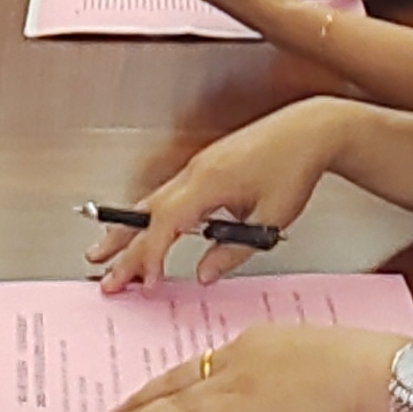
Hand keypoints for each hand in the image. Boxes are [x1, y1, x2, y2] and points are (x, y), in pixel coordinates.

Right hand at [92, 101, 345, 286]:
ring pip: (151, 201)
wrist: (309, 130)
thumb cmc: (294, 167)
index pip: (166, 223)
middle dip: (123, 246)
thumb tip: (204, 274)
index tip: (146, 281)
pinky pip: (166, 194)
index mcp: (209, 182)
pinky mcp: (203, 166)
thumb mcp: (271, 220)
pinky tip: (141, 229)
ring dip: (127, 228)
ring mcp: (197, 167)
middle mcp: (195, 171)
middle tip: (104, 274)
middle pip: (147, 212)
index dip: (152, 254)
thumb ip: (234, 251)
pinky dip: (148, 215)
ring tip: (103, 251)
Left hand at [109, 322, 404, 411]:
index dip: (181, 380)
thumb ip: (294, 378)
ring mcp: (236, 378)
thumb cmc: (359, 368)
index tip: (164, 390)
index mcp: (260, 341)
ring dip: (143, 410)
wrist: (371, 370)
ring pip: (176, 395)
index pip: (209, 363)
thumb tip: (290, 395)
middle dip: (149, 394)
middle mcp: (240, 354)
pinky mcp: (238, 405)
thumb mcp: (319, 365)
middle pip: (183, 375)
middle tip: (122, 407)